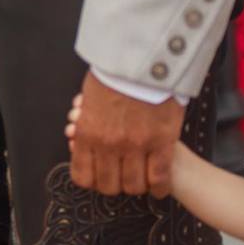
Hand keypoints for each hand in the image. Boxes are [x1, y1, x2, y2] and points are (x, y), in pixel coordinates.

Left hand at [68, 72, 184, 198]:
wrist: (141, 58)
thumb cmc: (114, 73)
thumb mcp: (89, 98)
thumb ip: (86, 123)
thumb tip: (81, 137)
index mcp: (88, 133)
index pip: (83, 175)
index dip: (92, 181)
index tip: (98, 178)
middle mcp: (109, 144)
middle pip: (109, 185)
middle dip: (114, 185)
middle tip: (121, 177)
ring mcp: (136, 145)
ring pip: (135, 185)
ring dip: (137, 186)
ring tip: (141, 178)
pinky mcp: (162, 142)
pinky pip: (160, 178)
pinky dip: (160, 186)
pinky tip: (159, 186)